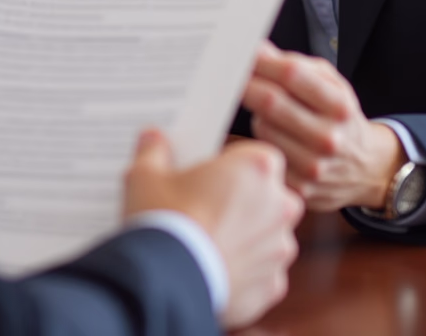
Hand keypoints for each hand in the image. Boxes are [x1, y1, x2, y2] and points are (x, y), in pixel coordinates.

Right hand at [122, 129, 303, 328]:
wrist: (168, 284)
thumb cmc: (165, 222)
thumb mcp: (146, 175)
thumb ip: (154, 151)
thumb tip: (153, 139)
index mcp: (258, 167)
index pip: (258, 155)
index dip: (235, 163)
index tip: (211, 171)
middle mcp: (279, 206)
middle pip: (269, 195)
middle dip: (246, 200)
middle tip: (209, 206)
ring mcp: (279, 249)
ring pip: (268, 237)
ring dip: (247, 238)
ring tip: (209, 242)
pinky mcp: (271, 287)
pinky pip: (262, 274)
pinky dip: (244, 273)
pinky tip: (214, 270)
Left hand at [243, 44, 403, 211]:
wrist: (367, 168)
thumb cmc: (339, 116)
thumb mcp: (331, 84)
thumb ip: (295, 64)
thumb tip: (257, 49)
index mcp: (338, 105)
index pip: (290, 75)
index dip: (261, 61)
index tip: (243, 54)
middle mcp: (329, 138)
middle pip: (270, 102)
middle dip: (246, 85)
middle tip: (233, 77)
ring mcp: (314, 167)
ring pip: (263, 128)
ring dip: (257, 115)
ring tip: (269, 114)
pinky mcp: (299, 189)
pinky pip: (264, 156)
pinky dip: (261, 143)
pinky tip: (274, 139)